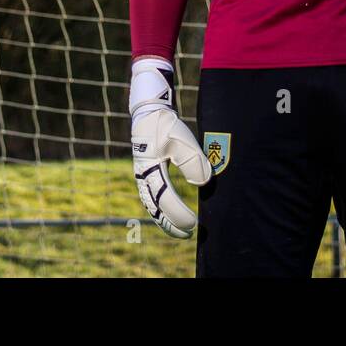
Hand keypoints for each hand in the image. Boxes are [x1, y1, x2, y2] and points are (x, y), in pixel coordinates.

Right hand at [129, 57, 211, 237]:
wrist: (150, 111)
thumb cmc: (167, 125)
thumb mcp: (183, 140)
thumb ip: (193, 161)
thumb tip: (203, 184)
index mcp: (151, 169)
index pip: (165, 199)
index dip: (179, 214)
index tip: (194, 223)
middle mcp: (143, 176)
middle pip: (155, 208)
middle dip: (171, 224)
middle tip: (189, 233)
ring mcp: (142, 176)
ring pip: (151, 205)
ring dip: (164, 220)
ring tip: (180, 231)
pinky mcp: (145, 174)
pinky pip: (150, 198)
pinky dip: (159, 210)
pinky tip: (169, 215)